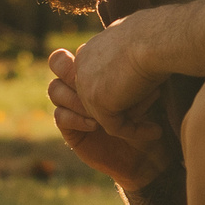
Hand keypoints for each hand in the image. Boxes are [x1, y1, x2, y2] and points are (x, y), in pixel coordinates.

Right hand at [48, 35, 170, 192]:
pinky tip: (94, 124)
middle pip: (57, 64)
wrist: (146, 155)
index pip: (79, 50)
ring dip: (76, 97)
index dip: (84, 52)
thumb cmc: (149, 117)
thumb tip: (124, 49)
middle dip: (68, 68)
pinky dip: (75, 118)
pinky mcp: (70, 130)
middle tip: (83, 75)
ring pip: (55, 90)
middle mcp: (80, 86)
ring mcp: (73, 107)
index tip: (107, 60)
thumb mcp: (141, 90)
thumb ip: (126, 71)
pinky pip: (60, 116)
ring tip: (97, 109)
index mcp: (96, 71)